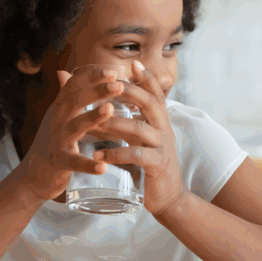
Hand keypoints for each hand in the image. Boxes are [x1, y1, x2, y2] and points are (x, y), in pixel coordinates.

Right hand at [18, 67, 124, 202]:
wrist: (31, 177)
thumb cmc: (52, 143)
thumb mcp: (57, 118)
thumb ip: (65, 96)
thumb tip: (64, 71)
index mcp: (60, 109)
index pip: (74, 85)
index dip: (92, 76)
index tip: (114, 71)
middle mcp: (57, 120)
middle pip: (76, 100)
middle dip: (97, 90)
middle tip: (119, 84)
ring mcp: (56, 141)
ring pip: (75, 126)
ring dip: (92, 117)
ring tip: (110, 109)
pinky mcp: (58, 162)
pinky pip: (74, 162)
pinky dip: (88, 164)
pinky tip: (102, 167)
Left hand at [91, 61, 182, 215]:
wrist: (169, 197)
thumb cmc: (150, 166)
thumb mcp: (142, 140)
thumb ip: (129, 122)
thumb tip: (109, 104)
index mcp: (161, 123)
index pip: (156, 95)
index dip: (146, 79)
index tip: (132, 62)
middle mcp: (164, 131)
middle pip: (150, 103)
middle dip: (130, 91)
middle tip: (108, 85)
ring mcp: (162, 148)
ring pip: (139, 128)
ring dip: (114, 124)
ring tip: (92, 123)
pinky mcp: (157, 166)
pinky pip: (136, 155)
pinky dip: (116, 154)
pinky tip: (99, 156)